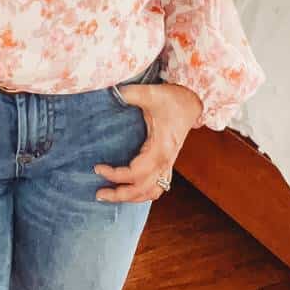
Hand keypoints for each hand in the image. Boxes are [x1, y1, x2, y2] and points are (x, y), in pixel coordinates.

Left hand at [93, 81, 202, 202]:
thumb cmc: (172, 99)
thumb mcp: (149, 93)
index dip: (115, 175)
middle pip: (143, 190)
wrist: (191, 101)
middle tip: (98, 193)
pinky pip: (158, 188)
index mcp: (160, 148)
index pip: (135, 172)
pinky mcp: (168, 164)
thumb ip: (129, 94)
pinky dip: (143, 194)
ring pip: (151, 193)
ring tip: (111, 196)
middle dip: (120, 195)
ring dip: (132, 198)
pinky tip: (129, 192)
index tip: (97, 168)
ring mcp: (168, 165)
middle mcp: (165, 161)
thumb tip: (109, 92)